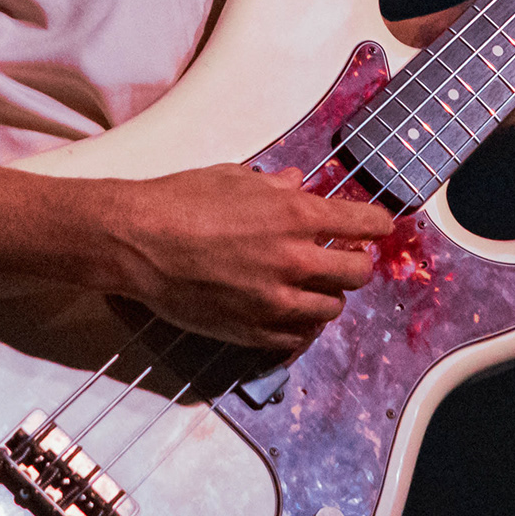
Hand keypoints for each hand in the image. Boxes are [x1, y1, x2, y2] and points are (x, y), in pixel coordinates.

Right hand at [91, 164, 397, 350]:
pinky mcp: (253, 331)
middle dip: (355, 263)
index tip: (376, 226)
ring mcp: (275, 300)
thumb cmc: (180, 201)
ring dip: (327, 296)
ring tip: (310, 287)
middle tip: (340, 258)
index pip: (366, 224)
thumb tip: (296, 183)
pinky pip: (298, 337)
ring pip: (332, 309)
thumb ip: (274, 185)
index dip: (377, 224)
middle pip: (358, 273)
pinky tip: (289, 313)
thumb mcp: (233, 178)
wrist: (137, 241)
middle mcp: (295, 260)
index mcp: (295, 216)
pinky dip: (300, 326)